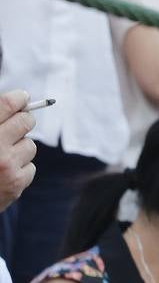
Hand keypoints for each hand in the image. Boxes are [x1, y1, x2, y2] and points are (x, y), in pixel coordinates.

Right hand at [0, 90, 37, 211]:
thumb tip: (16, 102)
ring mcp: (6, 166)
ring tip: (2, 157)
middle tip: (17, 124)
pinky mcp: (16, 183)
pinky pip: (31, 167)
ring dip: (19, 149)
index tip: (22, 98)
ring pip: (30, 145)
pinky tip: (4, 175)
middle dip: (23, 121)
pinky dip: (20, 169)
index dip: (18, 98)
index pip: (7, 104)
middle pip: (26, 121)